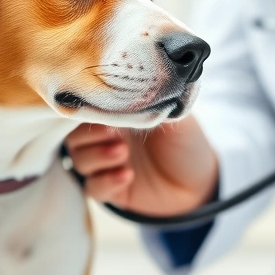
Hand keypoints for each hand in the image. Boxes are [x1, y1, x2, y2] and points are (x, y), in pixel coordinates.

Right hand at [64, 116, 218, 216]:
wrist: (200, 182)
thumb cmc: (187, 142)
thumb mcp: (176, 116)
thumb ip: (155, 101)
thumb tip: (138, 84)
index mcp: (117, 115)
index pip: (87, 107)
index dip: (89, 107)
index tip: (102, 107)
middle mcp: (106, 138)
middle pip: (74, 135)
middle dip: (88, 134)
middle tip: (112, 132)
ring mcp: (106, 165)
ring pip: (78, 161)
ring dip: (97, 156)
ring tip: (122, 152)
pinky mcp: (111, 190)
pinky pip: (93, 187)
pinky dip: (105, 181)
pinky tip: (127, 175)